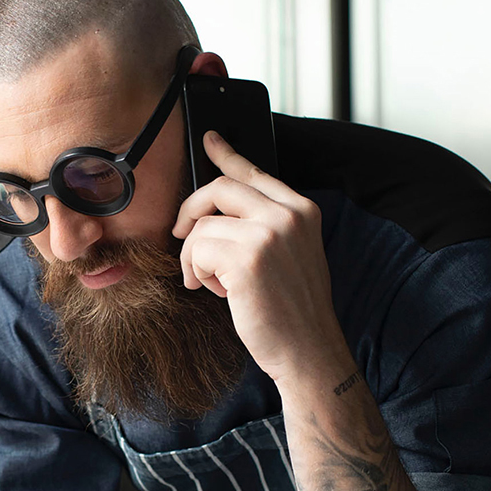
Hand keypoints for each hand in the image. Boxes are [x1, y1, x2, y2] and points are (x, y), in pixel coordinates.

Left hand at [173, 130, 351, 393]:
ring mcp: (268, 234)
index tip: (209, 139)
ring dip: (195, 258)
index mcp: (301, 210)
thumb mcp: (289, 256)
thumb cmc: (292, 310)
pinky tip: (217, 292)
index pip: (255, 172)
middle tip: (181, 236)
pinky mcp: (246, 258)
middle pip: (217, 189)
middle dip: (190, 212)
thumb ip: (264, 226)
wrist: (308, 351)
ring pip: (201, 226)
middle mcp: (287, 215)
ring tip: (214, 283)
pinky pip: (196, 250)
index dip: (227, 154)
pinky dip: (196, 273)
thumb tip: (213, 213)